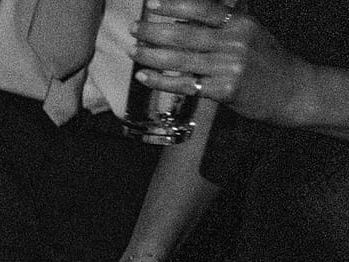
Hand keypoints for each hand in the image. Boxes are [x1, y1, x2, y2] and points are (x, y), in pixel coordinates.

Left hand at [133, 0, 312, 126]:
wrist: (291, 90)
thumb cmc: (265, 61)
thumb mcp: (249, 33)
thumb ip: (221, 25)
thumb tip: (181, 19)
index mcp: (241, 23)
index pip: (203, 9)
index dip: (175, 6)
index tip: (152, 4)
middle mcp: (235, 42)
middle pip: (185, 35)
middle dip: (154, 31)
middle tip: (135, 29)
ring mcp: (229, 67)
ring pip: (180, 60)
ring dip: (151, 55)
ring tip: (134, 51)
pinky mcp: (224, 90)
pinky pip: (184, 84)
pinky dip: (161, 81)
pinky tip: (144, 76)